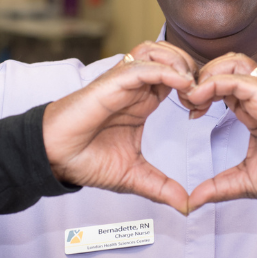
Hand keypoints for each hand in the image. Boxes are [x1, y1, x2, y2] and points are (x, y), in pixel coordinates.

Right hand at [43, 41, 197, 214]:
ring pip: (157, 50)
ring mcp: (123, 82)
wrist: (53, 159)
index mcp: (144, 100)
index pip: (177, 75)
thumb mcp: (134, 176)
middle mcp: (135, 86)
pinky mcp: (111, 83)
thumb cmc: (87, 160)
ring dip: (179, 63)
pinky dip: (166, 70)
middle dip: (193, 68)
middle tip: (202, 95)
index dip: (196, 85)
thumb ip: (162, 187)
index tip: (203, 108)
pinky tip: (181, 85)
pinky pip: (143, 66)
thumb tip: (186, 207)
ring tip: (191, 87)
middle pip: (171, 55)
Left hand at [184, 53, 256, 210]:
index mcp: (254, 109)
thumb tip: (191, 203)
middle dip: (201, 77)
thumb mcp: (244, 180)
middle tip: (188, 100)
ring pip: (231, 62)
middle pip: (225, 64)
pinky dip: (213, 83)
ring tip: (193, 96)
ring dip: (207, 74)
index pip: (224, 84)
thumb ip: (217, 187)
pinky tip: (199, 98)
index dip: (202, 91)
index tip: (191, 112)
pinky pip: (236, 78)